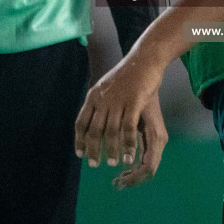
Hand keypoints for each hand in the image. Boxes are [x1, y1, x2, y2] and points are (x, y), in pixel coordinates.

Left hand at [75, 45, 167, 171]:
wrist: (143, 59)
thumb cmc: (126, 74)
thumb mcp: (105, 86)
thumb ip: (98, 102)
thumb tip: (91, 120)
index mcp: (93, 96)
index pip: (82, 122)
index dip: (80, 140)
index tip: (80, 154)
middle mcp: (103, 99)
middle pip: (95, 130)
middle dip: (94, 150)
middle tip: (94, 165)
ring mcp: (118, 101)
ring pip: (111, 132)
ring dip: (112, 150)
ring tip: (113, 163)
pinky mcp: (134, 102)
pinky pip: (129, 128)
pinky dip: (128, 143)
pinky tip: (130, 154)